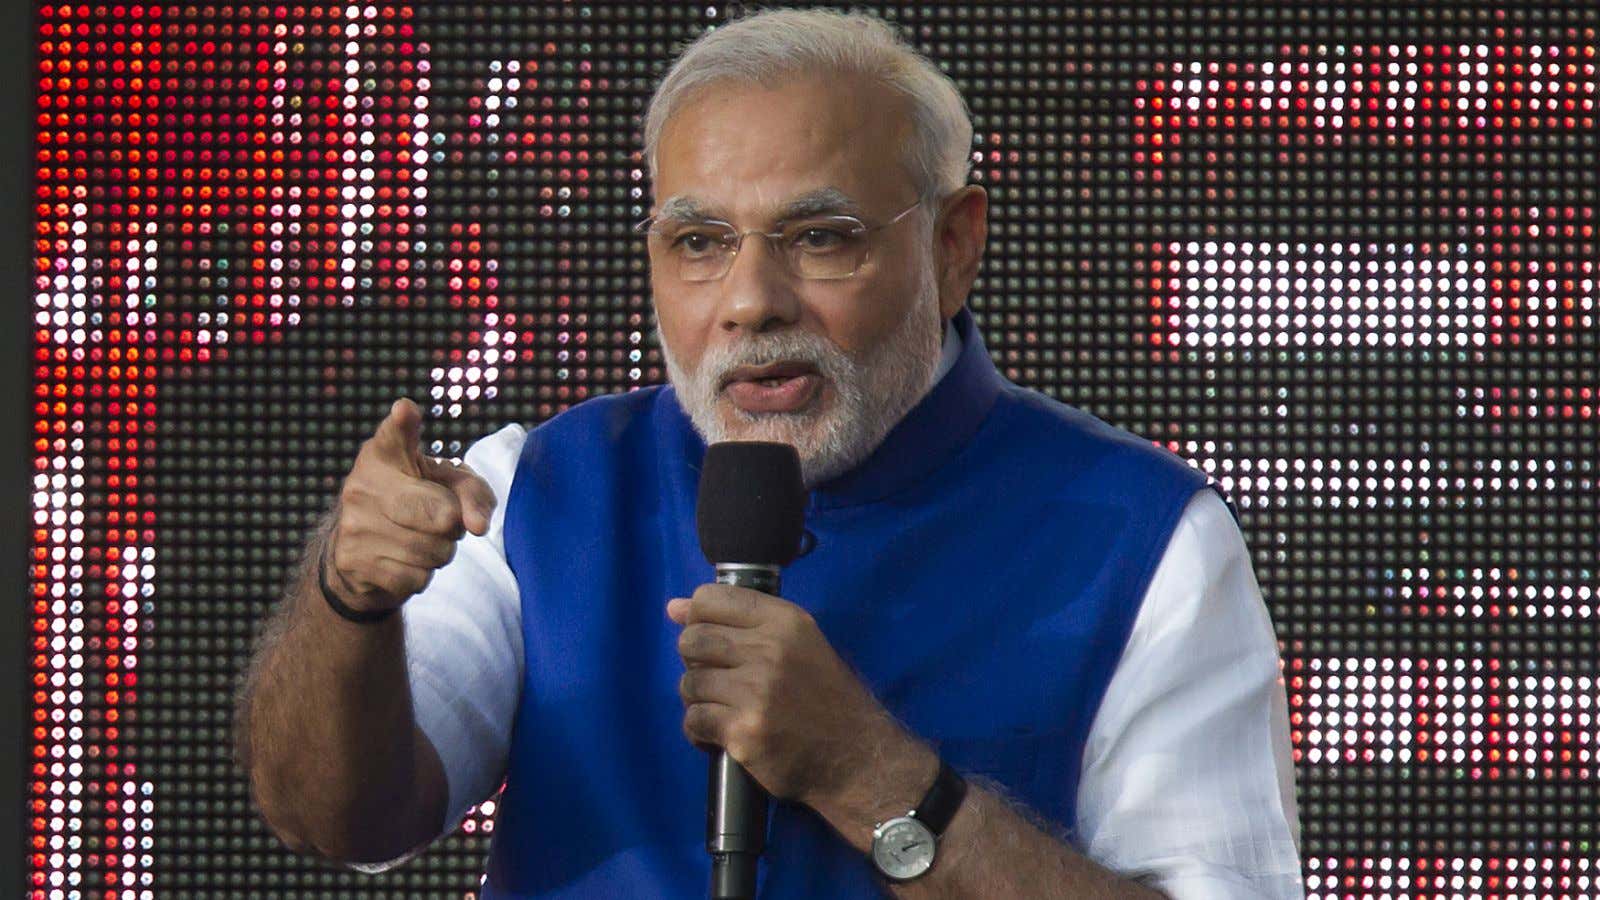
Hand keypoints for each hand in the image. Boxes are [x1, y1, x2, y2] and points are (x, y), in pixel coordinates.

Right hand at [323, 397, 497, 614]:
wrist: (363, 550)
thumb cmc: (418, 503)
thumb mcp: (449, 485)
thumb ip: (473, 493)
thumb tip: (477, 526)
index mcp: (384, 453)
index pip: (395, 436)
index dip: (403, 424)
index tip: (405, 411)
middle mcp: (362, 483)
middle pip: (441, 514)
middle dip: (453, 523)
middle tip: (441, 518)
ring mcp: (353, 523)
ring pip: (434, 550)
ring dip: (441, 551)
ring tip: (421, 537)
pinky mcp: (352, 560)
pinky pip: (417, 577)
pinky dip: (422, 574)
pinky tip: (403, 559)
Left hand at [666, 584, 903, 807]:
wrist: (854, 755)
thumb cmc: (824, 697)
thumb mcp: (799, 644)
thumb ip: (741, 622)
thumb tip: (673, 608)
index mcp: (784, 621)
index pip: (711, 598)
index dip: (697, 617)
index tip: (707, 638)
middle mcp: (769, 650)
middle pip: (692, 639)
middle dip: (694, 661)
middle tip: (718, 680)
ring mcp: (755, 691)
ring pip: (689, 683)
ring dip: (698, 699)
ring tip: (722, 709)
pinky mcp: (743, 730)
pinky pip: (694, 720)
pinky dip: (699, 731)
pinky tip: (720, 734)